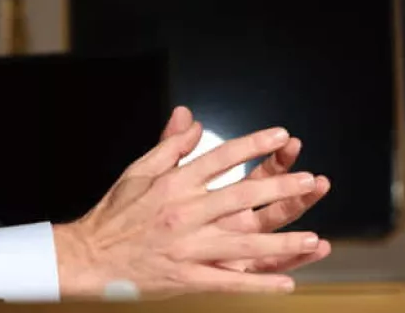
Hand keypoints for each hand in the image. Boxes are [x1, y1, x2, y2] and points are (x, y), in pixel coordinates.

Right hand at [52, 122, 320, 297]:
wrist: (90, 256)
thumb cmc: (115, 213)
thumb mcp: (138, 171)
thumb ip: (169, 145)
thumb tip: (191, 119)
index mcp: (173, 183)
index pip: (220, 157)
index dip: (253, 144)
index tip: (280, 136)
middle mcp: (183, 212)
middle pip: (241, 196)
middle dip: (280, 189)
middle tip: (309, 182)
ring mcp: (187, 247)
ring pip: (243, 244)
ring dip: (282, 241)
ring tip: (314, 239)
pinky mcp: (187, 276)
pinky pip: (230, 281)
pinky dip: (259, 283)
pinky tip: (287, 282)